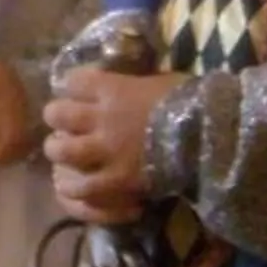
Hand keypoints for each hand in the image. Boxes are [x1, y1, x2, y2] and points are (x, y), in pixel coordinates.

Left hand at [45, 67, 180, 224]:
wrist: (209, 136)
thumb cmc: (189, 101)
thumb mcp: (158, 80)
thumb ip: (132, 82)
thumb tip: (120, 81)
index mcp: (114, 88)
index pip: (73, 81)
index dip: (70, 86)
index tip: (75, 91)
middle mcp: (103, 117)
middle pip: (58, 113)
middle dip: (57, 117)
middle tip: (64, 123)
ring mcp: (108, 151)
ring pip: (61, 150)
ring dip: (59, 150)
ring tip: (64, 152)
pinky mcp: (117, 180)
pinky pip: (82, 186)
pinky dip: (73, 186)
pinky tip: (73, 183)